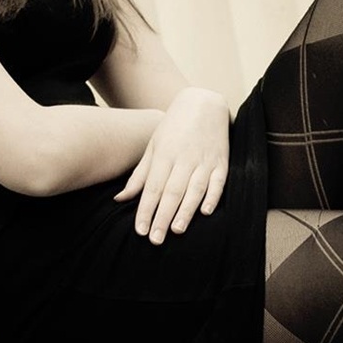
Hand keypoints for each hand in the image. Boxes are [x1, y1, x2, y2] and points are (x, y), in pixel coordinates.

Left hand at [113, 87, 229, 244]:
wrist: (203, 103)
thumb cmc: (174, 127)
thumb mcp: (153, 146)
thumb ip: (139, 175)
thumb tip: (120, 199)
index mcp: (164, 154)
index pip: (152, 188)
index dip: (146, 210)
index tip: (140, 230)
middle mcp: (184, 158)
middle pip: (171, 192)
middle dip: (162, 217)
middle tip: (155, 239)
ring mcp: (204, 159)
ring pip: (194, 189)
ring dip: (186, 211)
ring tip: (176, 230)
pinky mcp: (222, 161)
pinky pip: (218, 182)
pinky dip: (213, 196)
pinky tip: (206, 212)